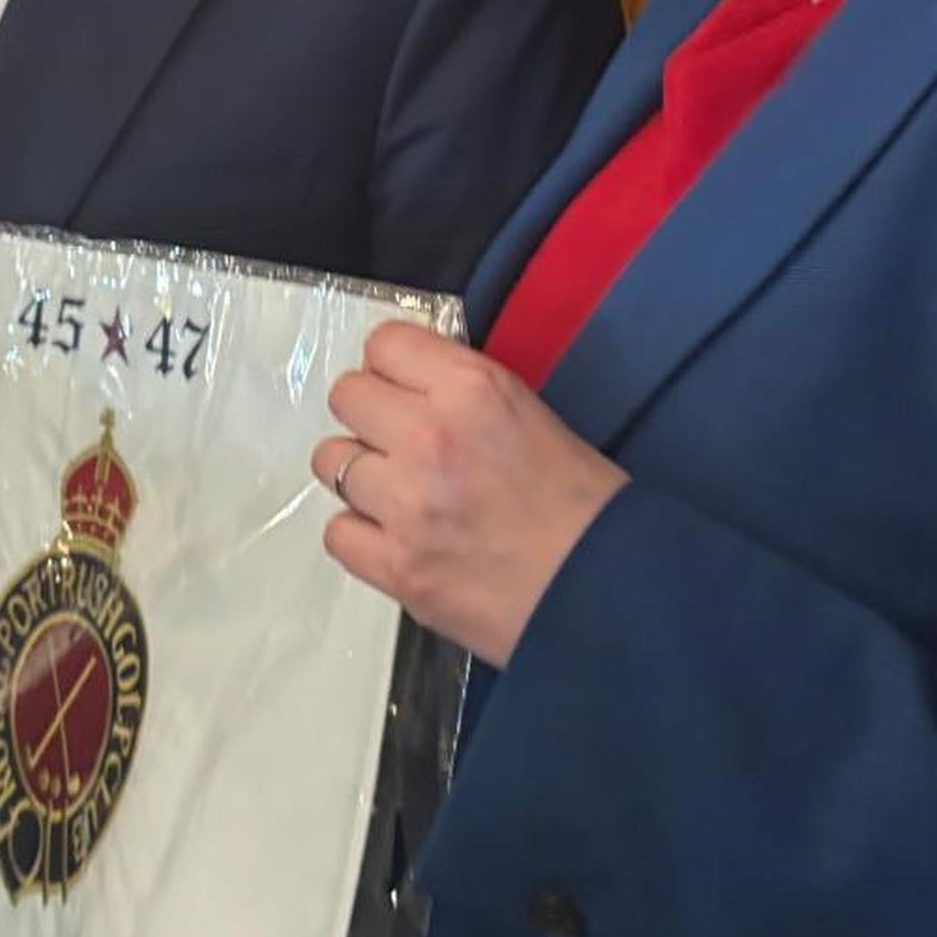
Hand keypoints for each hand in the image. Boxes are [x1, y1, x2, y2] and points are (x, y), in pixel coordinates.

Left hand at [313, 322, 627, 667]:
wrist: (606, 592)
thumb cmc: (585, 507)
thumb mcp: (529, 415)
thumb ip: (461, 395)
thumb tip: (410, 389)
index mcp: (473, 389)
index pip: (385, 343)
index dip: (394, 367)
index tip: (405, 388)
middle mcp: (429, 436)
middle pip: (347, 396)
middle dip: (371, 416)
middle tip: (401, 443)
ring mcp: (405, 505)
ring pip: (330, 461)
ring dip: (362, 474)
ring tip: (401, 495)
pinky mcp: (396, 567)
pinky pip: (337, 532)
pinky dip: (361, 534)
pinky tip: (397, 538)